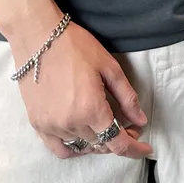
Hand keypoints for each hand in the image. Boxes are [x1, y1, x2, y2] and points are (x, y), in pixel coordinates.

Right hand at [10, 20, 152, 160]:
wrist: (37, 35)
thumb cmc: (74, 45)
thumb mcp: (109, 66)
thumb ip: (127, 97)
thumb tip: (140, 120)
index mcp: (91, 109)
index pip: (118, 143)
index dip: (135, 149)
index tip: (145, 148)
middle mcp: (71, 123)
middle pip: (102, 144)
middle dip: (119, 138)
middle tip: (128, 124)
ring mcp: (52, 125)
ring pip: (83, 146)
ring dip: (98, 141)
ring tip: (106, 126)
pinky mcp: (37, 122)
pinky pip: (59, 148)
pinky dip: (74, 148)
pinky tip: (83, 139)